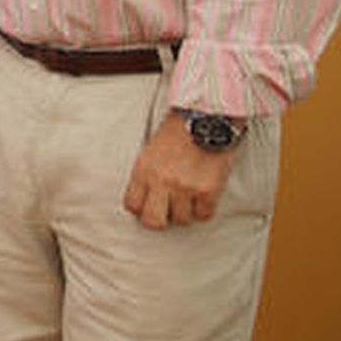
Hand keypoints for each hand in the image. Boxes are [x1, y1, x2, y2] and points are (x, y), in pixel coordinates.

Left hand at [122, 115, 237, 228]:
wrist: (207, 118)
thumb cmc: (178, 132)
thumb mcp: (151, 150)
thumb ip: (146, 174)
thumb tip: (143, 199)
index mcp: (143, 169)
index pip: (132, 205)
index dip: (140, 208)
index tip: (148, 204)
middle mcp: (161, 181)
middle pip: (153, 222)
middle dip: (160, 220)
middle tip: (167, 211)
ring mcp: (185, 187)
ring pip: (182, 220)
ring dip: (186, 211)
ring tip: (189, 195)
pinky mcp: (208, 190)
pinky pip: (204, 215)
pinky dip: (205, 208)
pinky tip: (204, 194)